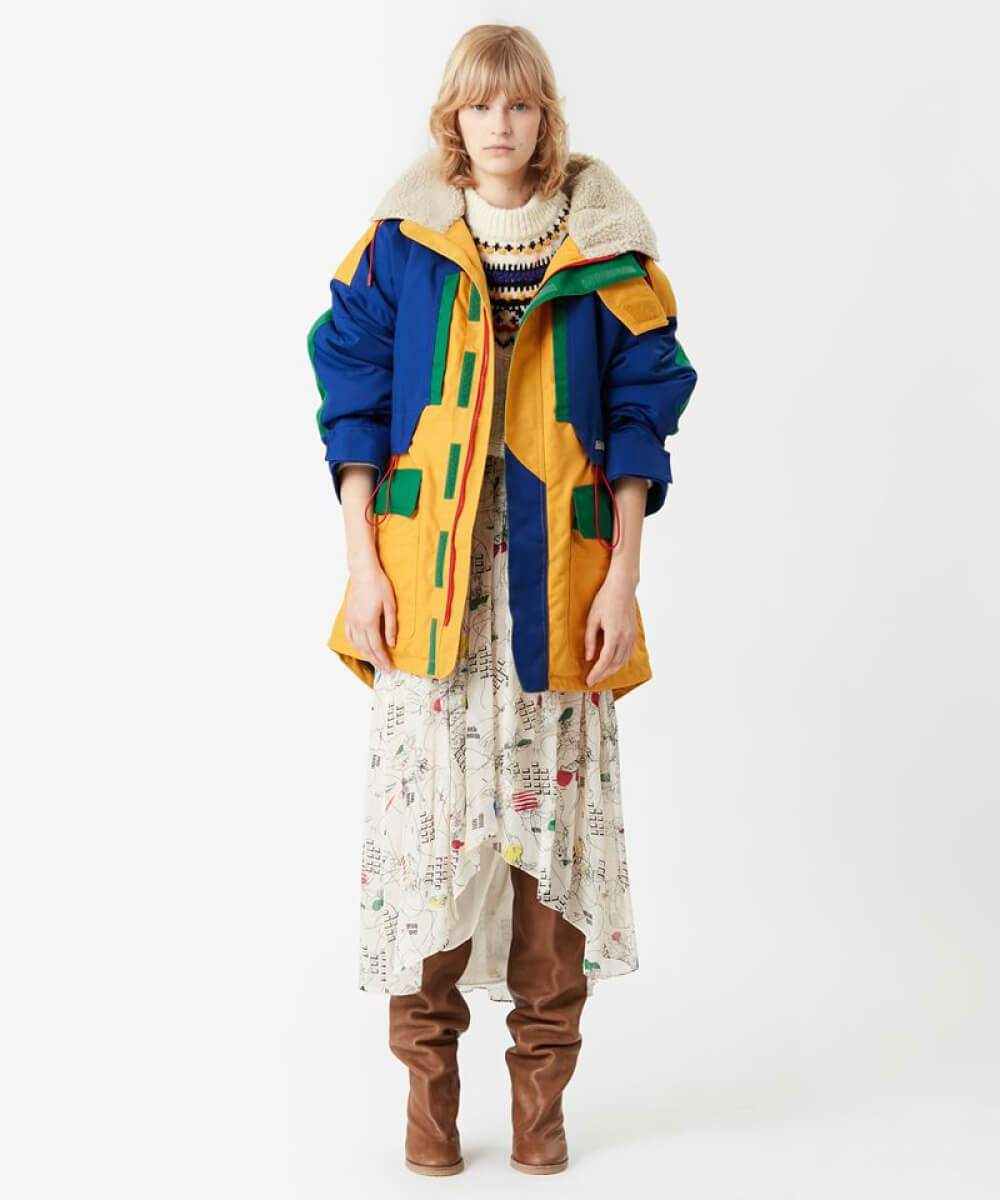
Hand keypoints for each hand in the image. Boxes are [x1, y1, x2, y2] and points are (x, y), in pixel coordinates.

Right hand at [344, 559, 397, 672]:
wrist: (363, 571)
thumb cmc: (379, 585)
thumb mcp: (390, 605)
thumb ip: (391, 626)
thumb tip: (392, 644)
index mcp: (370, 622)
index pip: (377, 647)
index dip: (384, 659)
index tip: (391, 668)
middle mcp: (358, 624)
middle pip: (367, 649)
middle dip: (377, 661)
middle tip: (385, 670)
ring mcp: (351, 621)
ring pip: (357, 644)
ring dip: (367, 655)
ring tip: (376, 662)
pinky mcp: (348, 616)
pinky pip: (350, 636)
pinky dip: (356, 645)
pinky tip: (361, 648)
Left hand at [583, 566, 637, 686]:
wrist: (622, 588)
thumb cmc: (605, 600)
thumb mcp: (592, 619)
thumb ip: (589, 640)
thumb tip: (588, 657)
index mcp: (614, 635)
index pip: (605, 661)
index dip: (596, 673)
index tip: (589, 680)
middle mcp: (625, 638)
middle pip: (614, 664)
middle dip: (603, 675)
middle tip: (593, 681)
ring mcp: (631, 637)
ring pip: (622, 661)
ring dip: (612, 670)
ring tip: (601, 675)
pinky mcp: (633, 634)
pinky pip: (628, 654)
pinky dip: (619, 662)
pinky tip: (612, 664)